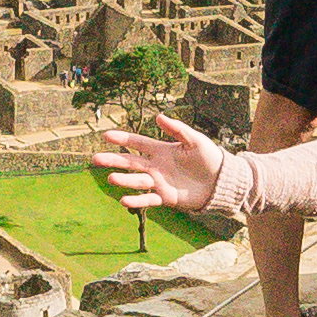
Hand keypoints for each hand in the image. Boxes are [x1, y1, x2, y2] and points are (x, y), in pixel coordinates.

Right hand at [93, 113, 227, 214]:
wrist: (221, 181)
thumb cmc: (209, 158)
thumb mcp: (195, 140)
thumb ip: (177, 129)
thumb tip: (158, 116)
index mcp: (161, 150)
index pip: (138, 143)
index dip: (123, 139)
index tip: (106, 136)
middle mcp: (156, 166)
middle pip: (131, 163)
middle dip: (114, 160)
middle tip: (95, 159)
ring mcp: (159, 182)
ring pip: (137, 181)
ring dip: (124, 180)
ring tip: (111, 178)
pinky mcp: (166, 197)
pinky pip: (149, 199)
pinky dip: (137, 199)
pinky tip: (124, 200)